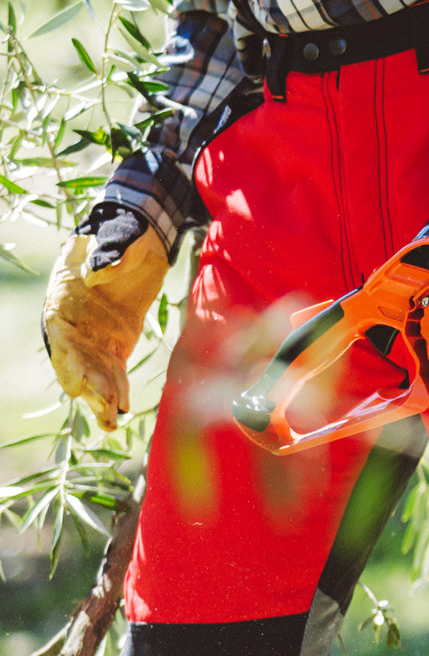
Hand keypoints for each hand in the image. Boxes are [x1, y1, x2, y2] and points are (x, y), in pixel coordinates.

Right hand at [43, 206, 167, 430]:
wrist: (140, 236)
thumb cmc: (123, 232)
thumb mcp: (118, 236)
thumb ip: (107, 252)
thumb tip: (97, 272)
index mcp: (64, 299)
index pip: (60, 336)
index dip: (67, 361)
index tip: (76, 385)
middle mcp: (75, 325)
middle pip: (76, 362)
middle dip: (88, 387)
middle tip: (104, 409)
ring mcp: (95, 337)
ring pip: (95, 373)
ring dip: (103, 398)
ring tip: (111, 423)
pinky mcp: (116, 343)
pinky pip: (115, 371)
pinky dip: (118, 391)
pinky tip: (122, 411)